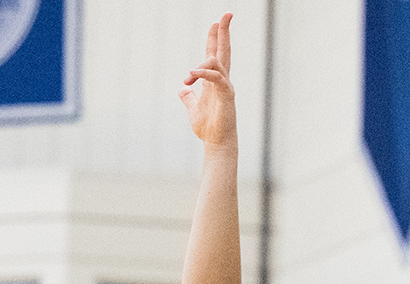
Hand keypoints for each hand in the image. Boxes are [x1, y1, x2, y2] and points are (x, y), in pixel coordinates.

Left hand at [178, 13, 236, 147]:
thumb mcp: (192, 108)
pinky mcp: (226, 94)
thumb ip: (188, 97)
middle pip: (224, 51)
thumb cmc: (208, 128)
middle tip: (226, 14)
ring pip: (216, 62)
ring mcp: (226, 86)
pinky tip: (191, 75)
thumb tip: (182, 90)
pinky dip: (203, 73)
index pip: (216, 54)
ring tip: (188, 78)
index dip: (215, 38)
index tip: (217, 22)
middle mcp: (223, 80)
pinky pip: (215, 77)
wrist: (216, 142)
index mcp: (215, 81)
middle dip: (224, 32)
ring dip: (199, 66)